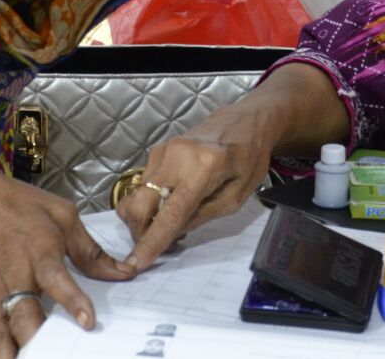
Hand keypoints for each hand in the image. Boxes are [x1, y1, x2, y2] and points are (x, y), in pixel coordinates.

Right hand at [0, 170, 134, 358]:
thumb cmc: (17, 206)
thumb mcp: (62, 214)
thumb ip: (92, 251)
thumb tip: (124, 273)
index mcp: (39, 252)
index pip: (57, 280)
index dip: (73, 302)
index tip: (88, 322)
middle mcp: (15, 277)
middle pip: (24, 317)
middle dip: (38, 341)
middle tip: (56, 353)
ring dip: (10, 354)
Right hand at [116, 104, 280, 269]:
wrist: (244, 121)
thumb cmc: (249, 158)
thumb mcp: (236, 196)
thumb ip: (203, 216)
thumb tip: (171, 234)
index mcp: (204, 167)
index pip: (171, 211)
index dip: (151, 240)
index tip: (136, 263)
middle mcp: (176, 156)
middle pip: (139, 203)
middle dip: (138, 232)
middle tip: (155, 247)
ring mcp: (162, 151)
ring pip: (136, 196)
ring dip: (146, 219)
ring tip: (172, 224)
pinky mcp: (156, 151)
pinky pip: (143, 186)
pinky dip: (150, 203)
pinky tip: (170, 204)